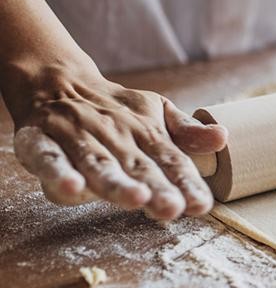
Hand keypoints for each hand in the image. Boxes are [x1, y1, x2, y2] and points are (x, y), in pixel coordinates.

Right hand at [4, 54, 226, 218]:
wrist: (57, 80)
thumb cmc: (117, 110)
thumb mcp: (157, 115)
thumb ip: (187, 133)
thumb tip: (223, 138)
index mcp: (146, 132)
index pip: (171, 160)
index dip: (186, 182)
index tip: (202, 204)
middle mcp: (114, 135)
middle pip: (137, 166)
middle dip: (156, 188)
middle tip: (172, 208)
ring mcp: (77, 137)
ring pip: (98, 164)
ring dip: (115, 183)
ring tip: (135, 199)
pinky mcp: (39, 141)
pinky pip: (49, 158)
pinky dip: (58, 173)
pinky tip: (72, 189)